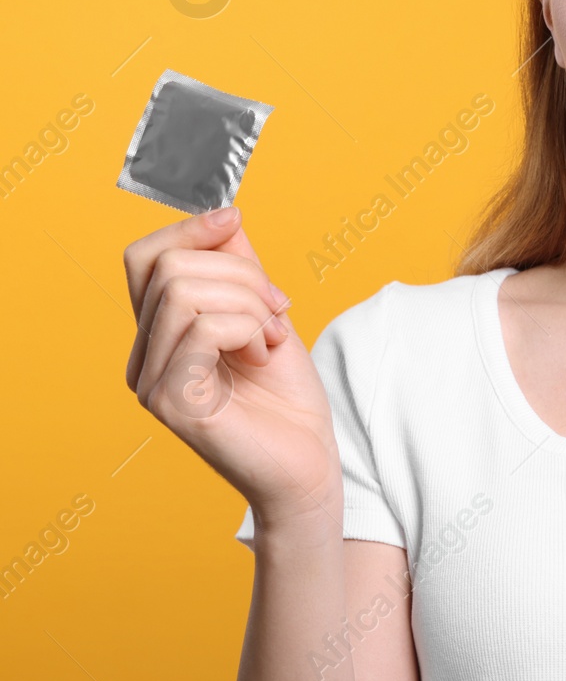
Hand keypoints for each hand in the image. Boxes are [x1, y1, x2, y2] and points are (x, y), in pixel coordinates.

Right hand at [122, 206, 341, 535]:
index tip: (235, 219)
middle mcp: (143, 358)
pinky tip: (263, 355)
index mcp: (159, 334)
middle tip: (277, 310)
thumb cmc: (287, 398)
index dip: (189, 228)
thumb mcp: (266, 314)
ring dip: (249, 303)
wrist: (307, 465)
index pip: (145, 258)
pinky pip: (203, 328)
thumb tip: (223, 215)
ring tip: (272, 337)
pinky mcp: (173, 402)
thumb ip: (239, 269)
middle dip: (240, 274)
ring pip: (185, 292)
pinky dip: (247, 329)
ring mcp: (151, 382)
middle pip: (170, 267)